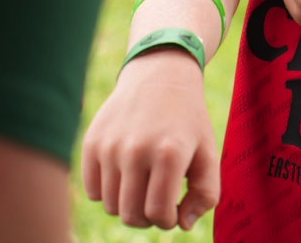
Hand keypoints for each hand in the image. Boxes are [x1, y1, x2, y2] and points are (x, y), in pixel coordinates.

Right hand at [81, 50, 219, 231]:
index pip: (158, 213)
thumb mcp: (208, 152)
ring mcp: (110, 146)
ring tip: (143, 184)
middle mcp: (136, 150)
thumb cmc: (187, 121)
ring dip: (128, 204)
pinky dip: (108, 191)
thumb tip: (182, 224)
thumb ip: (206, 193)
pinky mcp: (91, 143)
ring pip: (110, 206)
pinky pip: (92, 191)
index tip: (173, 209)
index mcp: (169, 153)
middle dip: (147, 217)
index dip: (167, 220)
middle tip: (158, 200)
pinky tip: (125, 173)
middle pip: (131, 214)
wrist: (159, 76)